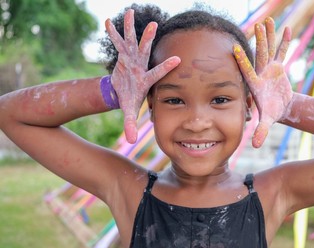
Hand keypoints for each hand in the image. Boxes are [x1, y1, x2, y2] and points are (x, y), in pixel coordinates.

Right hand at [105, 9, 180, 142]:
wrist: (124, 91)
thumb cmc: (130, 99)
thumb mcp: (129, 111)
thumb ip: (130, 124)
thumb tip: (131, 141)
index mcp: (145, 78)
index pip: (157, 73)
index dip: (166, 67)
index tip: (179, 60)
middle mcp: (140, 65)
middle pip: (145, 50)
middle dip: (148, 38)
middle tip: (155, 24)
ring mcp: (131, 59)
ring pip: (131, 41)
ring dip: (130, 28)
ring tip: (130, 12)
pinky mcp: (122, 55)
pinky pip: (116, 42)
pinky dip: (112, 33)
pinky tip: (108, 21)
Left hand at [234, 17, 292, 147]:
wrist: (278, 107)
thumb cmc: (271, 112)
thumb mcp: (267, 121)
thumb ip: (261, 131)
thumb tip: (255, 145)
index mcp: (255, 84)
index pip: (247, 70)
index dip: (243, 60)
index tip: (234, 49)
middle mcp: (261, 73)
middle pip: (260, 55)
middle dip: (259, 41)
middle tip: (257, 25)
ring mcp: (270, 69)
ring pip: (269, 50)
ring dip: (269, 36)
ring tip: (268, 20)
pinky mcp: (279, 67)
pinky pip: (282, 52)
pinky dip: (284, 42)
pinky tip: (287, 29)